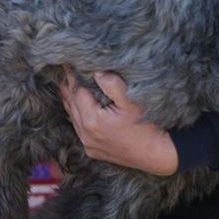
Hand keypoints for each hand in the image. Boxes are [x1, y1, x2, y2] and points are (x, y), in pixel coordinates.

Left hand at [59, 67, 178, 175]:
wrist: (156, 154)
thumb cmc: (146, 126)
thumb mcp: (131, 102)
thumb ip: (113, 85)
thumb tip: (96, 72)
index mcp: (92, 120)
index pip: (76, 91)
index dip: (72, 76)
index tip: (67, 63)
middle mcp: (86, 134)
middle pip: (71, 104)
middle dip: (67, 87)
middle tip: (62, 71)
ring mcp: (88, 144)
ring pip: (72, 117)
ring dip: (69, 101)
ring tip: (66, 85)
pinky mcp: (93, 150)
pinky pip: (78, 129)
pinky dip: (76, 116)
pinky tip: (77, 107)